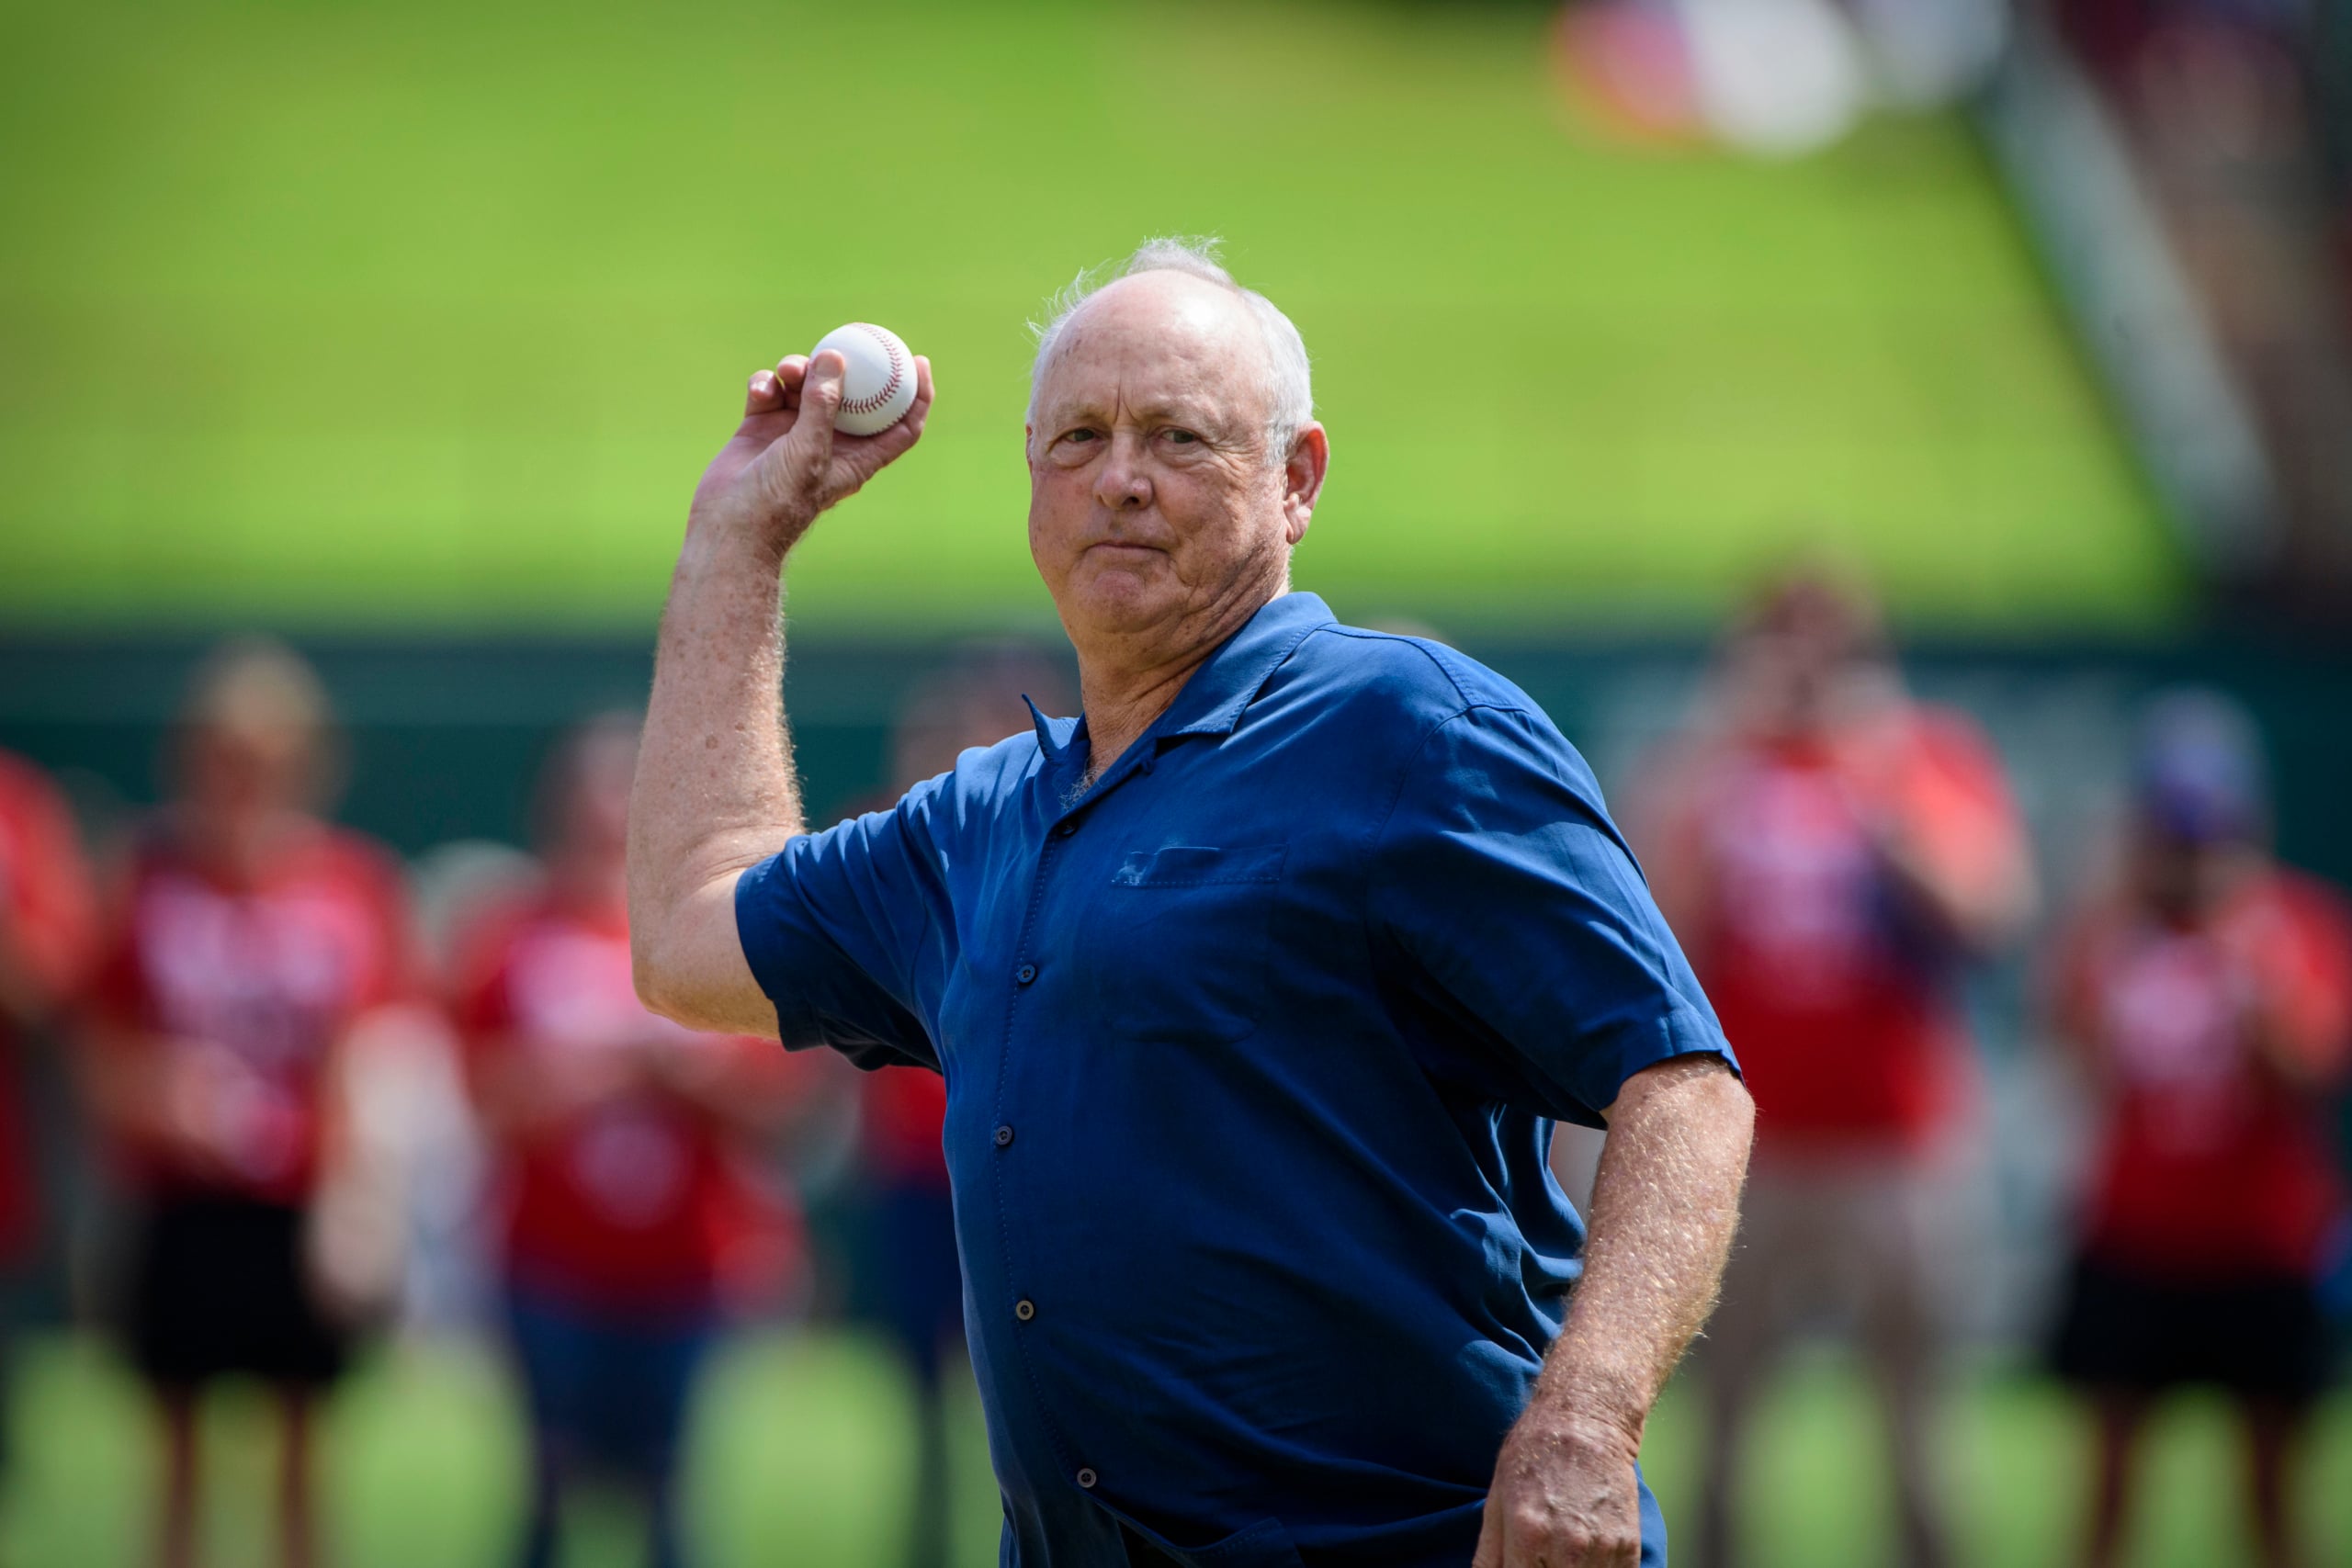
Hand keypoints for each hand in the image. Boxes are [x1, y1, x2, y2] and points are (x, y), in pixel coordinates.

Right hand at [688, 349, 934, 552]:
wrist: (730, 526)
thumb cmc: (778, 500)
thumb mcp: (809, 451)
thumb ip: (823, 405)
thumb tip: (834, 357)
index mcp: (857, 457)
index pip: (900, 425)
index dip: (916, 394)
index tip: (917, 360)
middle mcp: (829, 442)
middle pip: (850, 395)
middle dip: (845, 368)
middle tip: (839, 344)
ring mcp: (794, 433)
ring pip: (806, 386)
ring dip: (799, 370)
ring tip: (789, 370)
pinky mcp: (762, 426)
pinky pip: (770, 391)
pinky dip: (766, 383)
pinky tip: (761, 388)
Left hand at [1473, 1403, 1645, 1567]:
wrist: (1585, 1420)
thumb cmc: (1533, 1454)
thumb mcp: (1496, 1498)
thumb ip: (1488, 1553)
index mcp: (1527, 1534)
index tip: (1522, 1565)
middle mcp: (1566, 1547)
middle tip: (1541, 1558)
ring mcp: (1600, 1547)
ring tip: (1562, 1553)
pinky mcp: (1627, 1543)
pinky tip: (1587, 1554)